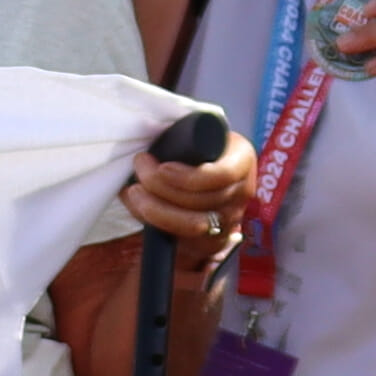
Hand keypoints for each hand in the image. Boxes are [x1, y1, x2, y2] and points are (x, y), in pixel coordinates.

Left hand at [115, 132, 258, 267]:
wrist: (202, 171)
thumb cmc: (193, 147)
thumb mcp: (195, 134)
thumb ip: (181, 137)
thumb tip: (144, 142)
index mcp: (241, 159)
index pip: (222, 175)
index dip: (190, 177)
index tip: (162, 167)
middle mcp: (241, 191)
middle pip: (203, 202)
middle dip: (163, 187)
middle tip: (139, 168)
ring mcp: (230, 219)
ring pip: (193, 225)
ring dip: (156, 208)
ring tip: (133, 190)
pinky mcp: (213, 241)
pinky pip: (185, 241)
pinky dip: (156, 225)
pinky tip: (139, 208)